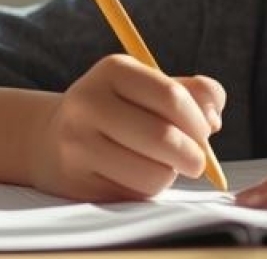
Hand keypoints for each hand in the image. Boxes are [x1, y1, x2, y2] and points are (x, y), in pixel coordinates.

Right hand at [26, 54, 225, 201]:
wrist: (52, 137)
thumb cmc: (118, 110)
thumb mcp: (150, 88)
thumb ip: (193, 93)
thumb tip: (214, 116)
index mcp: (113, 70)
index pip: (172, 97)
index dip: (199, 121)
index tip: (204, 132)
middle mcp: (88, 102)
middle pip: (162, 138)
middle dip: (194, 156)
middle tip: (196, 160)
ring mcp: (78, 143)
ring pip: (152, 174)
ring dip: (169, 175)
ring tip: (160, 166)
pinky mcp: (77, 181)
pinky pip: (134, 195)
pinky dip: (146, 189)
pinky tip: (134, 175)